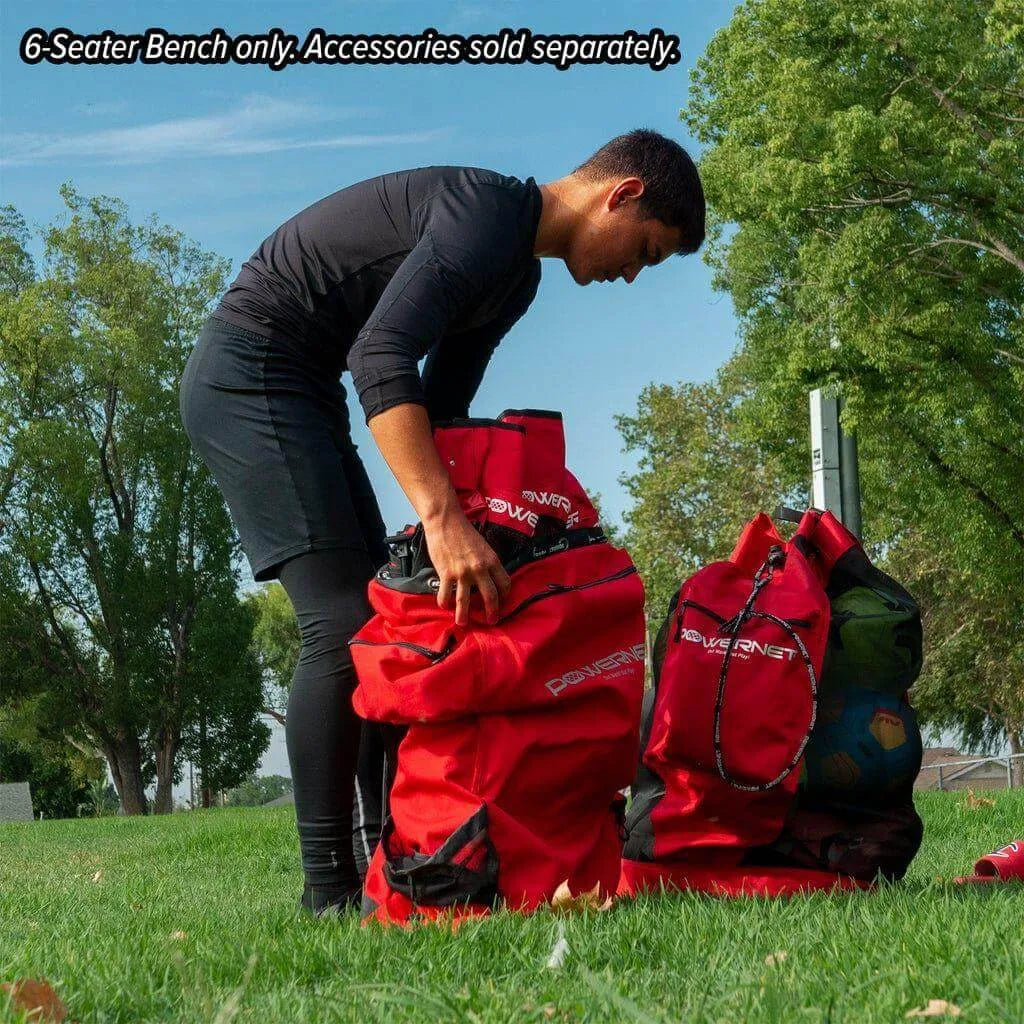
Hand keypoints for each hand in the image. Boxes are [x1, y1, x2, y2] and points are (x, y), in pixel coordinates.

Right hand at [422, 506, 511, 625]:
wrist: (445, 522)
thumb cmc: (464, 531)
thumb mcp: (483, 546)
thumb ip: (487, 562)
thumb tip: (488, 577)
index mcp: (492, 560)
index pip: (504, 583)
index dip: (504, 595)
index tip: (502, 601)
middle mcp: (480, 569)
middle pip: (490, 597)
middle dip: (491, 612)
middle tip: (490, 621)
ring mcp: (462, 573)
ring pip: (465, 602)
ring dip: (464, 616)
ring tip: (462, 623)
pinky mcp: (446, 573)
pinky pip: (446, 595)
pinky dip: (444, 603)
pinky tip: (444, 606)